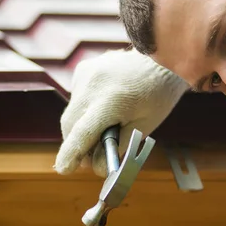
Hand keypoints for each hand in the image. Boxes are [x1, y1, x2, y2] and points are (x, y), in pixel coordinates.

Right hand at [54, 48, 187, 176]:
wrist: (161, 57)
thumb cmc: (159, 94)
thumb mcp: (144, 126)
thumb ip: (118, 146)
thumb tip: (96, 166)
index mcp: (110, 101)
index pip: (83, 133)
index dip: (71, 153)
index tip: (64, 169)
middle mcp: (92, 85)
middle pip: (71, 124)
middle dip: (76, 144)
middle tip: (88, 160)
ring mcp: (86, 74)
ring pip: (72, 111)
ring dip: (80, 126)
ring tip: (102, 131)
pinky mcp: (84, 69)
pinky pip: (77, 97)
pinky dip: (85, 109)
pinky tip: (104, 107)